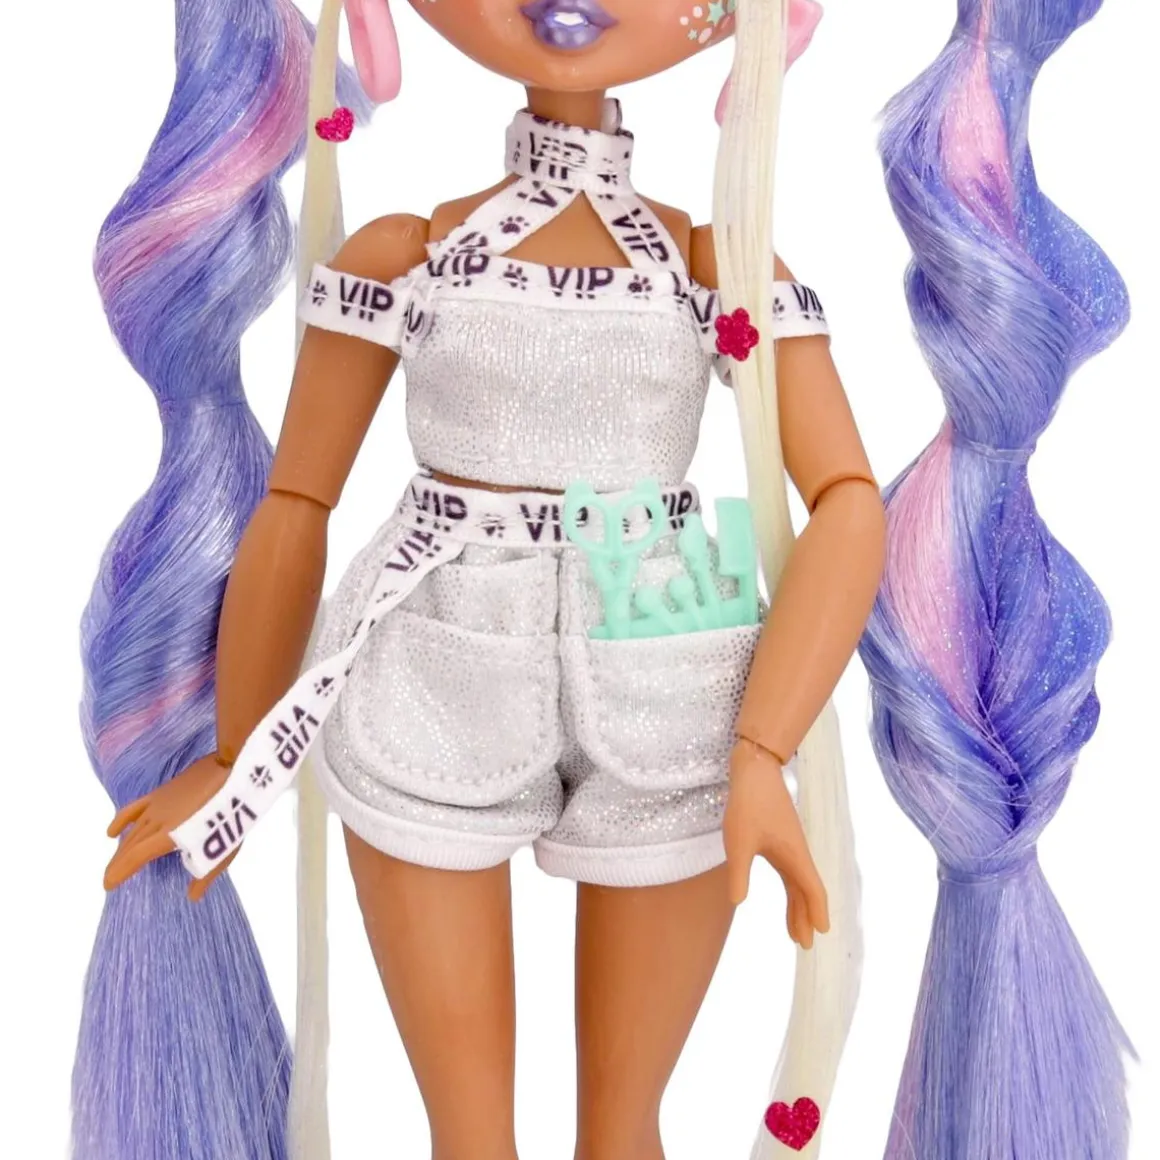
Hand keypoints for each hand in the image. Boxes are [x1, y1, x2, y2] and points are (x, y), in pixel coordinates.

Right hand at [104, 755, 236, 900]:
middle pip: (130, 845)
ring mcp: (158, 804)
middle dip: (118, 863)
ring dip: (121, 847)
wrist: (233, 770)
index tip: (108, 885)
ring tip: (115, 862)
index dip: (120, 871)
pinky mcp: (162, 792)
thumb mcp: (225, 849)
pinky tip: (111, 832)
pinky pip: (135, 807)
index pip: (136, 857)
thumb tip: (192, 896)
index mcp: (170, 835)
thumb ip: (206, 873)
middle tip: (109, 879)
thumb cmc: (233, 812)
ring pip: (132, 830)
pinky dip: (122, 820)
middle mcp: (157, 820)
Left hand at [723, 737, 829, 947]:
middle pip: (807, 891)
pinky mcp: (781, 840)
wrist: (755, 771)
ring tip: (794, 932)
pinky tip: (787, 897)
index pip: (813, 890)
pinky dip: (791, 890)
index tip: (822, 934)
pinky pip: (791, 872)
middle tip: (803, 944)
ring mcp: (791, 847)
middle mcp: (798, 853)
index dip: (817, 913)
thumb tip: (739, 902)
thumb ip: (739, 873)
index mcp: (795, 856)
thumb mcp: (739, 842)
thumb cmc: (748, 805)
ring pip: (799, 883)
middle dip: (807, 918)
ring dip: (799, 906)